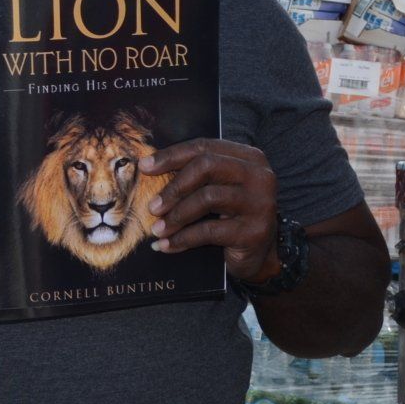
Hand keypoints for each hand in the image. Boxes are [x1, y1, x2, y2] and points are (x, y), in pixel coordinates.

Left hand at [140, 139, 278, 282]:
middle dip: (174, 187)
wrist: (259, 256)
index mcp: (249, 157)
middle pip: (206, 167)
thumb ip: (195, 174)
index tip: (144, 167)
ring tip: (157, 229)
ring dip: (176, 216)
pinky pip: (209, 230)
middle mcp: (259, 176)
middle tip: (152, 207)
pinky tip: (166, 245)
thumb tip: (148, 166)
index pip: (204, 147)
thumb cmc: (231, 217)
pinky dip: (183, 238)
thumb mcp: (217, 189)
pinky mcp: (254, 231)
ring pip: (207, 198)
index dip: (171, 155)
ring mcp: (260, 203)